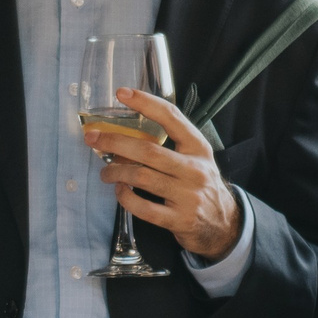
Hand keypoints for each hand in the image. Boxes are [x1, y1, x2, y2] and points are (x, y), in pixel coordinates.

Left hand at [85, 88, 240, 257]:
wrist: (224, 223)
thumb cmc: (200, 184)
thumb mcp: (196, 157)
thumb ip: (171, 143)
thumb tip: (126, 132)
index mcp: (198, 147)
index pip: (171, 117)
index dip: (146, 103)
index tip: (122, 94)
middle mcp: (194, 169)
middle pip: (148, 151)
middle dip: (115, 142)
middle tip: (94, 139)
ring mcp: (188, 195)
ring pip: (142, 178)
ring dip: (115, 172)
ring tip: (105, 172)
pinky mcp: (179, 219)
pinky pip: (143, 208)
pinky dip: (125, 198)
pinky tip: (120, 191)